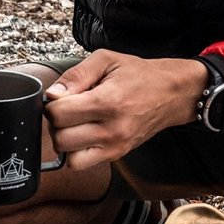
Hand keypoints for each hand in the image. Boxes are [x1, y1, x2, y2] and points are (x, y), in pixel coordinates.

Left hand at [43, 49, 206, 170]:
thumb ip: (76, 74)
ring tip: (76, 124)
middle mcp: (112, 129)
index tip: (60, 97)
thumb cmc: (140, 75)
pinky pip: (83, 164)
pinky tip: (85, 134)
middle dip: (57, 124)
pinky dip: (77, 152)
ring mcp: (115, 146)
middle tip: (67, 110)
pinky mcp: (117, 154)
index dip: (52, 104)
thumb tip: (53, 94)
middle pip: (61, 139)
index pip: (59, 114)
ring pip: (69, 158)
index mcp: (108, 101)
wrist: (171, 93)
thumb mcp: (106, 60)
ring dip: (66, 142)